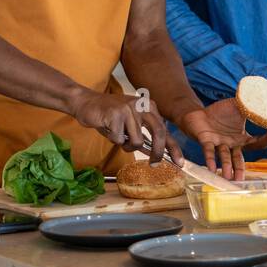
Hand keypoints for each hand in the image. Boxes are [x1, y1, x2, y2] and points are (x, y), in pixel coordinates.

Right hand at [68, 89, 183, 164]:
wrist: (86, 103)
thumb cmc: (109, 116)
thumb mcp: (130, 125)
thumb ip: (143, 137)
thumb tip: (157, 155)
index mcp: (149, 106)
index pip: (165, 129)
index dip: (173, 148)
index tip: (180, 163)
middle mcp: (142, 105)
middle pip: (158, 133)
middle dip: (158, 152)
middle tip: (154, 163)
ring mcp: (129, 108)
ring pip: (136, 141)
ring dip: (126, 145)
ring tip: (117, 136)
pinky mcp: (115, 113)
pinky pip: (119, 139)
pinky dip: (113, 140)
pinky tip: (107, 128)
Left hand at [177, 98, 266, 179]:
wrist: (199, 114)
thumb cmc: (220, 113)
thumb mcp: (239, 103)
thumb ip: (255, 96)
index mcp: (242, 138)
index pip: (258, 142)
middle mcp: (232, 145)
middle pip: (239, 158)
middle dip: (241, 169)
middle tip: (244, 180)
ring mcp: (219, 144)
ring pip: (224, 157)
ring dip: (227, 167)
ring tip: (230, 178)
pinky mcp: (206, 141)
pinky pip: (209, 152)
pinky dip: (211, 160)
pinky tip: (212, 169)